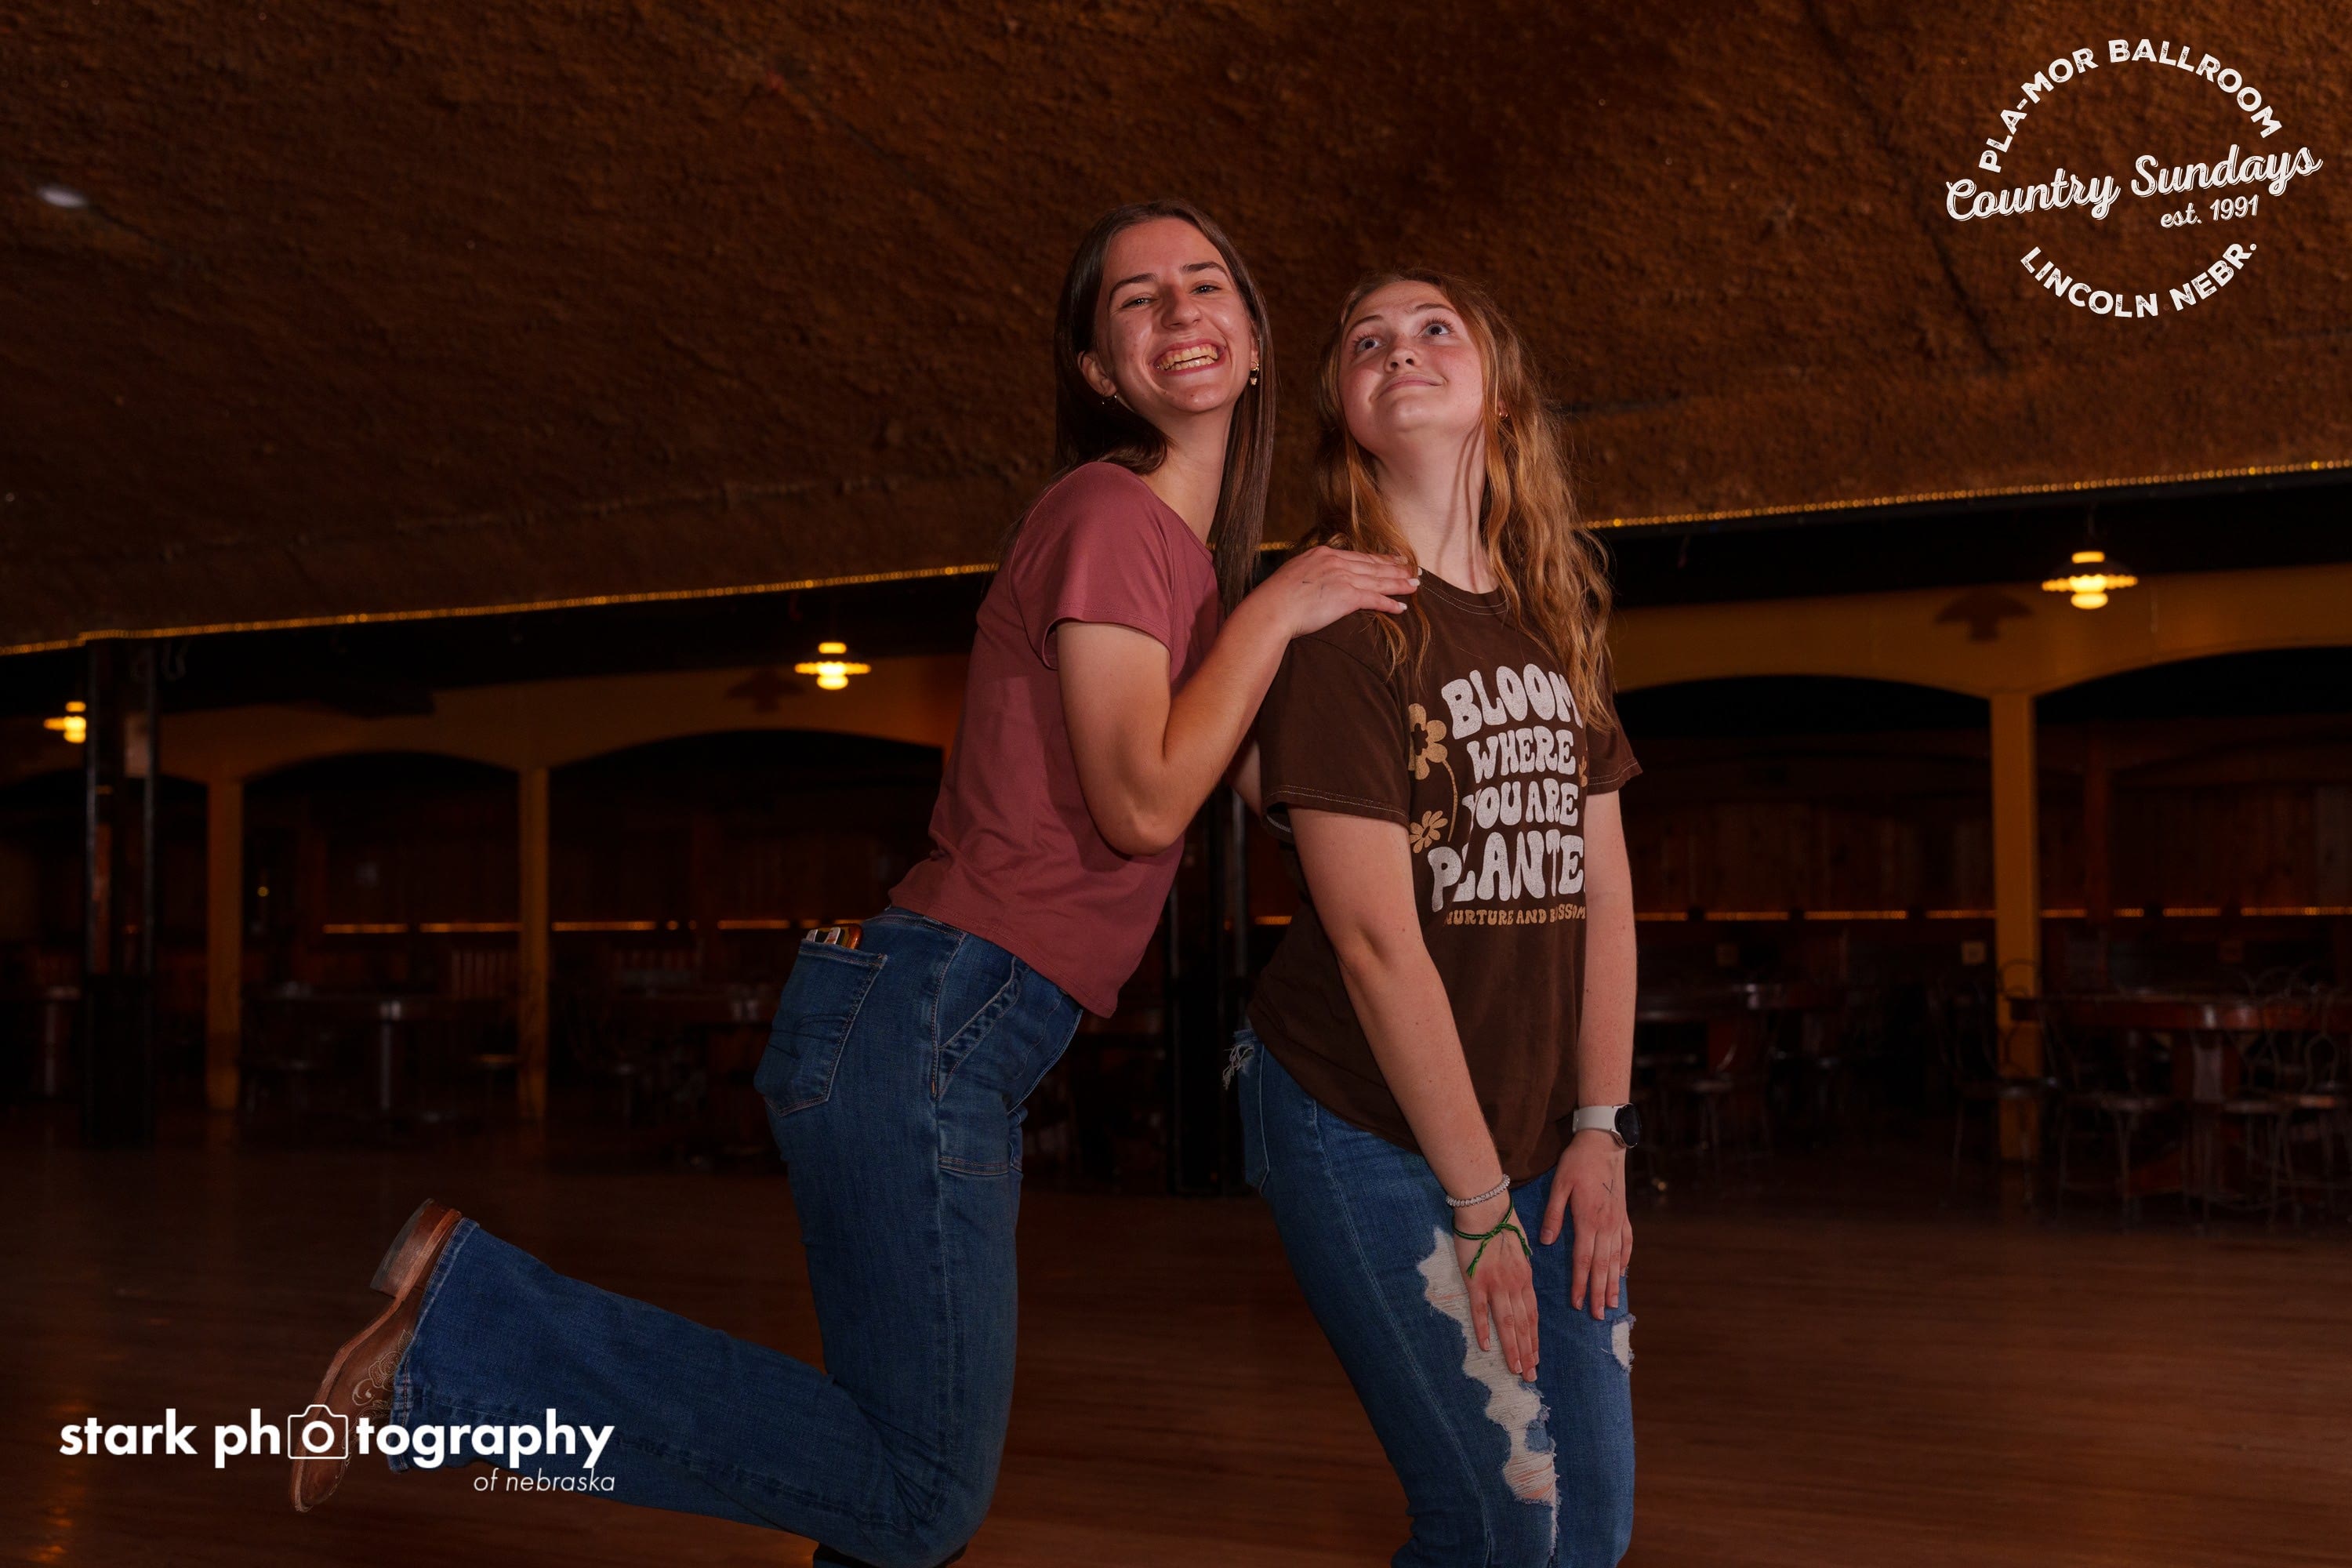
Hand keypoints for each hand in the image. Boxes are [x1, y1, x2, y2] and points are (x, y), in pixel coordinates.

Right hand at [1255, 545, 1417, 637]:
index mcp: (1323, 553)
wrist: (1271, 609)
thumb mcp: (1294, 573)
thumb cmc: (1276, 597)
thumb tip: (1316, 580)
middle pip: (1373, 565)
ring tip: (1415, 586)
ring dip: (1399, 584)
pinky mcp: (1346, 596)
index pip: (1358, 556)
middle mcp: (1336, 561)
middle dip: (1396, 569)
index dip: (1379, 559)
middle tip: (1413, 570)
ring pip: (1378, 580)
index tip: (1393, 559)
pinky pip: (1374, 599)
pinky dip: (1390, 604)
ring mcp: (1342, 578)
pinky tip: (1402, 607)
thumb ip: (1311, 572)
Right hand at [1450, 1190, 1538, 1380]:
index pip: (1533, 1314)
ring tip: (1516, 1369)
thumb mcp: (1521, 1245)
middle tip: (1530, 1376)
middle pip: (1523, 1324)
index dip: (1534, 1338)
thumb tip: (1523, 1279)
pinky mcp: (1476, 1281)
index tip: (1536, 1358)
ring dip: (1512, 1348)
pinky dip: (1484, 1329)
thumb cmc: (1503, 1221)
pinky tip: (1486, 1347)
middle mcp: (1514, 1285)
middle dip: (1527, 1352)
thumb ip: (1522, 1266)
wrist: (1485, 1207)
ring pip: (1507, 1323)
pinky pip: (1481, 1310)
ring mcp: (1496, 1285)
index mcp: (1525, 1277)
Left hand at [1541, 1129, 1631, 1318]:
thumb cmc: (1577, 1162)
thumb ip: (1553, 1215)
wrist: (1604, 1143)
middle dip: (1598, 1293)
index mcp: (1588, 1220)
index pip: (1582, 1260)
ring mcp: (1617, 1221)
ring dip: (1613, 1283)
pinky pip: (1626, 1243)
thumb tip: (1546, 1243)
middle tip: (1597, 1315)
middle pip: (1601, 1266)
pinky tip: (1622, 1273)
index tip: (1577, 1303)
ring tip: (1612, 1304)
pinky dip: (1624, 1260)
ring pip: (1616, 1259)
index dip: (1580, 1284)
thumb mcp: (1559, 1185)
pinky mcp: (1623, 1215)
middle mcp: (1606, 1225)